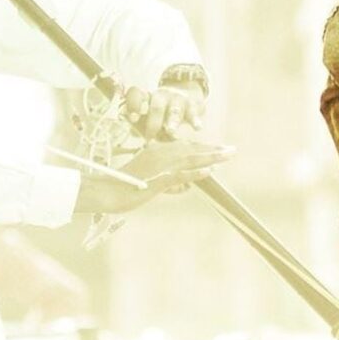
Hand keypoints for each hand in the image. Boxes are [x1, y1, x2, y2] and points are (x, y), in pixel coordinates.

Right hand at [80, 138, 231, 214]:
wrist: (107, 192)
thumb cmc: (124, 187)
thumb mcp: (150, 181)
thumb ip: (168, 182)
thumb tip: (185, 186)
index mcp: (156, 151)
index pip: (185, 147)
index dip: (204, 148)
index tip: (219, 149)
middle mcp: (159, 154)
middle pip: (191, 149)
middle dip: (212, 149)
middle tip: (231, 150)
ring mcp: (158, 166)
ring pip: (189, 159)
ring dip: (210, 157)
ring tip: (228, 155)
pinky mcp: (156, 179)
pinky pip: (178, 175)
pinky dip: (194, 173)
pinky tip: (209, 172)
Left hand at [122, 83, 205, 141]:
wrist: (184, 95)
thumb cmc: (160, 113)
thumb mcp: (148, 116)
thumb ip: (138, 123)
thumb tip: (127, 128)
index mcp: (146, 98)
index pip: (137, 95)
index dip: (134, 105)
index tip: (133, 118)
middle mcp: (161, 96)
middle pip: (156, 107)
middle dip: (153, 123)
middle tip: (151, 138)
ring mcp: (178, 99)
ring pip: (174, 110)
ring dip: (172, 122)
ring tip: (171, 132)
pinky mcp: (193, 105)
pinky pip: (194, 113)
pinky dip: (195, 120)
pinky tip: (197, 128)